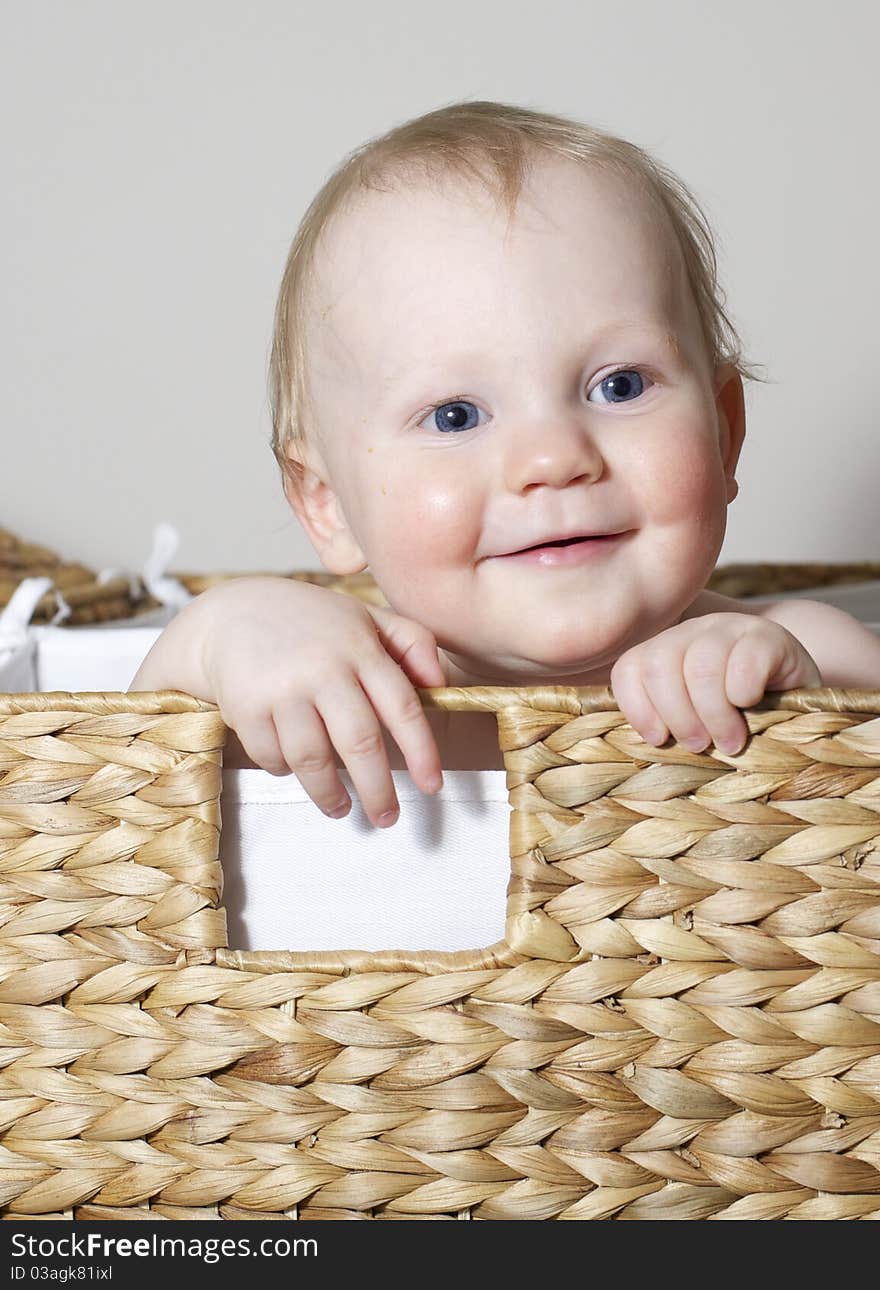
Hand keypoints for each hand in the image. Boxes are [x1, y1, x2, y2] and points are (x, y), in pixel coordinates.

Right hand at [135, 577, 446, 827]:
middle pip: (360, 744)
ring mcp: (282, 689)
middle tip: (387, 818)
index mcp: (360, 648)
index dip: (422, 752)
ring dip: (330, 795)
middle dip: (378, 791)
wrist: (232, 613)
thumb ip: (412, 643)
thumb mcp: (366, 617)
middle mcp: (323, 668)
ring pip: (314, 761)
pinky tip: (294, 768)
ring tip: (342, 808)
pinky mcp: (246, 707)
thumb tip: (439, 687)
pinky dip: (286, 770)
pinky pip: (273, 757)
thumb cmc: (312, 623)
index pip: (402, 707)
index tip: (433, 787)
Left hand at [609, 612, 821, 754]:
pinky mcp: (770, 636)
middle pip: (660, 664)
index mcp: (666, 650)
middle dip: (677, 715)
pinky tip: (752, 706)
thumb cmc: (740, 725)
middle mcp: (693, 631)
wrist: (803, 707)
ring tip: (729, 742)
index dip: (638, 707)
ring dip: (713, 714)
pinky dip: (743, 693)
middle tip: (698, 746)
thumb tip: (643, 744)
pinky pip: (744, 662)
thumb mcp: (696, 723)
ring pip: (700, 666)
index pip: (630, 667)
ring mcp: (731, 628)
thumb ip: (665, 723)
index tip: (658, 740)